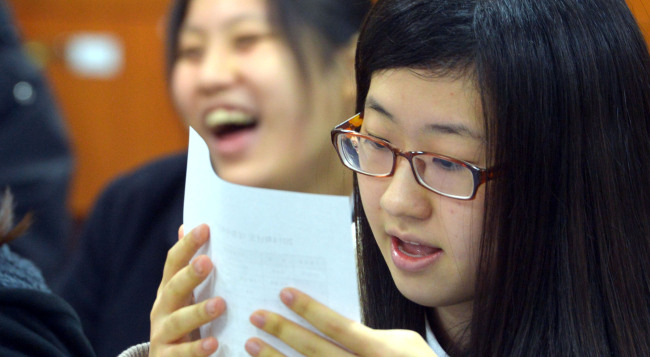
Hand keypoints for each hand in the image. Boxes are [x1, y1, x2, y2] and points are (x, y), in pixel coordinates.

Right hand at [149, 224, 225, 355]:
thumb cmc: (185, 323)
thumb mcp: (186, 295)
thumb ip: (188, 267)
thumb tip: (187, 226)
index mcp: (169, 290)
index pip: (174, 262)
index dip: (188, 245)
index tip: (205, 228)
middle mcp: (162, 309)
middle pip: (174, 288)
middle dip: (190, 275)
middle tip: (208, 262)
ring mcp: (162, 334)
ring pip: (178, 321)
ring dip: (198, 312)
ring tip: (220, 304)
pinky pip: (182, 353)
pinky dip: (197, 349)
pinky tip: (215, 343)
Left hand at [245, 287, 437, 356]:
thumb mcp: (405, 344)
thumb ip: (370, 335)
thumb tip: (331, 321)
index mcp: (381, 352)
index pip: (338, 327)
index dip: (310, 309)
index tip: (284, 292)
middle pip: (315, 351)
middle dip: (283, 332)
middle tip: (256, 315)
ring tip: (250, 344)